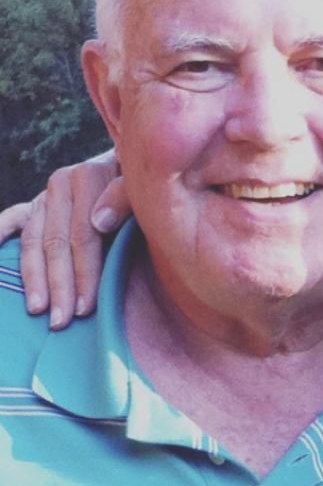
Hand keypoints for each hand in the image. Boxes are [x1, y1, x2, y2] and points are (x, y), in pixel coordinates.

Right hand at [0, 151, 130, 328]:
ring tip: (37, 309)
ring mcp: (45, 196)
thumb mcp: (143, 187)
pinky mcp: (35, 204)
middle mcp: (60, 184)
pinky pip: (11, 221)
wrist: (137, 164)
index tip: (86, 307)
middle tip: (61, 321)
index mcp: (87, 178)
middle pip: (55, 243)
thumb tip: (100, 223)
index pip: (83, 236)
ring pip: (33, 241)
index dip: (84, 273)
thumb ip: (124, 198)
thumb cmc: (145, 186)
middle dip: (59, 286)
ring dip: (33, 277)